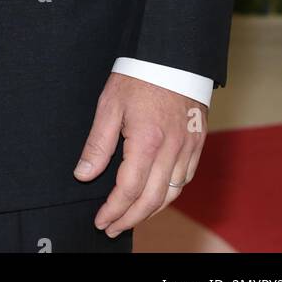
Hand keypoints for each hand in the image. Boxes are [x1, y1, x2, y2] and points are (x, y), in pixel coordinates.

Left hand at [75, 71, 207, 236]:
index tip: (101, 220)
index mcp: (147, 140)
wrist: (173, 53)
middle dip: (129, 218)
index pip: (128, 189)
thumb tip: (83, 174)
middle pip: (151, 200)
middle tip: (112, 228)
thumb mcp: (109, 104)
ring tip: (130, 217)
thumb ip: (98, 144)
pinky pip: (186, 179)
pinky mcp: (198, 142)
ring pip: (171, 194)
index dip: (113, 210)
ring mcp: (189, 147)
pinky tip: (156, 197)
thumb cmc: (139, 75)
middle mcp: (171, 149)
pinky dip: (170, 194)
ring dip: (150, 211)